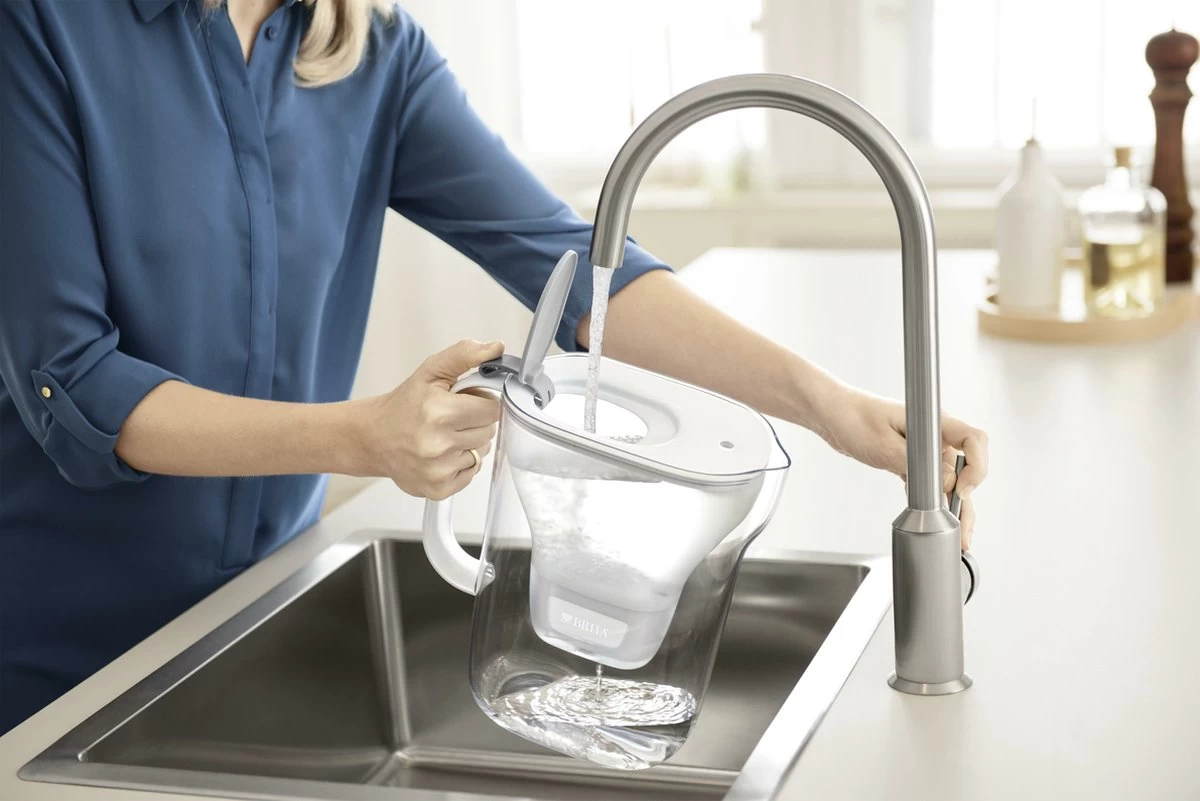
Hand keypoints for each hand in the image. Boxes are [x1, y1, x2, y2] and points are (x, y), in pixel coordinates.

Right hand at [369, 340, 503, 499]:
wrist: (373, 438)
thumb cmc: (404, 405)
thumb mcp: (430, 372)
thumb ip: (464, 355)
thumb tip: (496, 347)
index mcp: (439, 412)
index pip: (492, 409)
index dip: (482, 403)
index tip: (465, 402)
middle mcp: (438, 444)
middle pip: (489, 431)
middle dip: (476, 422)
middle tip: (452, 418)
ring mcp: (438, 470)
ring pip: (482, 453)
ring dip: (469, 443)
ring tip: (445, 436)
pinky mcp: (438, 489)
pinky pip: (472, 473)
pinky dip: (461, 463)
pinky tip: (442, 454)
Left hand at [817, 387, 988, 549]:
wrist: (833, 415)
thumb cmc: (853, 418)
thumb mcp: (884, 445)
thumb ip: (915, 465)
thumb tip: (946, 484)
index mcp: (934, 423)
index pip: (974, 440)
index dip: (976, 468)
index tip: (961, 492)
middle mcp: (936, 436)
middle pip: (968, 467)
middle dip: (968, 500)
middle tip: (963, 532)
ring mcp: (926, 449)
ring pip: (951, 479)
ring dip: (954, 506)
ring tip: (957, 535)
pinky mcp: (914, 460)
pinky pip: (933, 482)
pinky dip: (936, 502)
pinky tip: (938, 521)